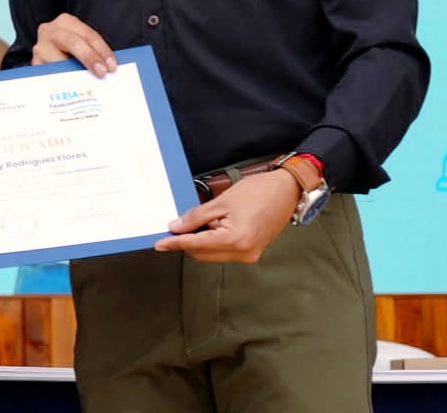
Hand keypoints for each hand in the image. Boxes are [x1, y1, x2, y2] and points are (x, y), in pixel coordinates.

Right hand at [32, 13, 116, 76]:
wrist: (46, 54)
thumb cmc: (68, 51)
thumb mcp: (80, 44)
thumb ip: (92, 51)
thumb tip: (108, 68)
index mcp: (66, 22)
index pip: (88, 35)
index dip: (101, 50)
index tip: (111, 66)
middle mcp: (50, 31)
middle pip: (72, 42)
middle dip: (89, 57)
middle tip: (102, 72)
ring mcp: (40, 48)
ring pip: (59, 60)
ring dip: (75, 73)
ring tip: (88, 83)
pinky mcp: (35, 65)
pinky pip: (50, 74)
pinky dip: (63, 82)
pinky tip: (72, 89)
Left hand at [154, 170, 300, 262]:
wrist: (287, 191)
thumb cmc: (258, 192)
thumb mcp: (222, 201)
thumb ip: (197, 217)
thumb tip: (177, 228)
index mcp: (235, 240)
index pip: (196, 245)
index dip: (175, 243)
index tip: (160, 244)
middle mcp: (243, 253)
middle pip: (203, 254)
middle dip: (188, 242)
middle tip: (178, 226)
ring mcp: (249, 255)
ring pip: (212, 254)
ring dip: (201, 241)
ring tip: (204, 220)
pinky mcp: (252, 251)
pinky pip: (224, 250)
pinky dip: (213, 241)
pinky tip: (214, 225)